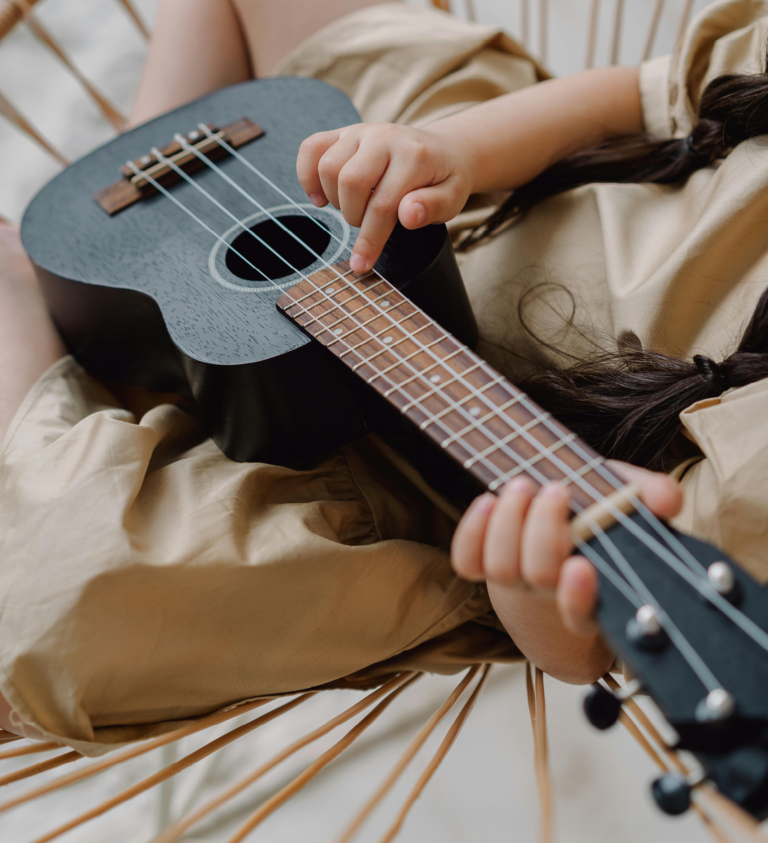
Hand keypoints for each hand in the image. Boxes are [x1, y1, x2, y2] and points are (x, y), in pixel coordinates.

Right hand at [296, 123, 473, 272]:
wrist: (443, 150)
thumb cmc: (443, 181)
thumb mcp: (452, 199)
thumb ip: (432, 207)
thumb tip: (408, 215)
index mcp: (413, 156)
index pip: (383, 204)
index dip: (370, 239)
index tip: (361, 265)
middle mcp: (384, 137)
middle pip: (349, 182)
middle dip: (354, 216)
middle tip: (368, 222)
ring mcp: (361, 132)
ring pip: (328, 168)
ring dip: (335, 200)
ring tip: (355, 207)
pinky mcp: (343, 133)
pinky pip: (310, 148)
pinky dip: (307, 176)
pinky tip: (322, 196)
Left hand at [451, 461, 681, 680]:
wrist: (558, 535)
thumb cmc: (598, 517)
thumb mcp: (631, 500)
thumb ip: (653, 495)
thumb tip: (664, 499)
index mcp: (594, 593)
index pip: (581, 615)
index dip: (577, 599)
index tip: (580, 566)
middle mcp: (551, 593)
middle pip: (537, 575)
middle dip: (542, 530)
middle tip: (557, 491)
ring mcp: (513, 581)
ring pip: (500, 567)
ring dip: (509, 521)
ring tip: (524, 485)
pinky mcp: (483, 564)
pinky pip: (466, 560)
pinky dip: (472, 531)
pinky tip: (488, 501)